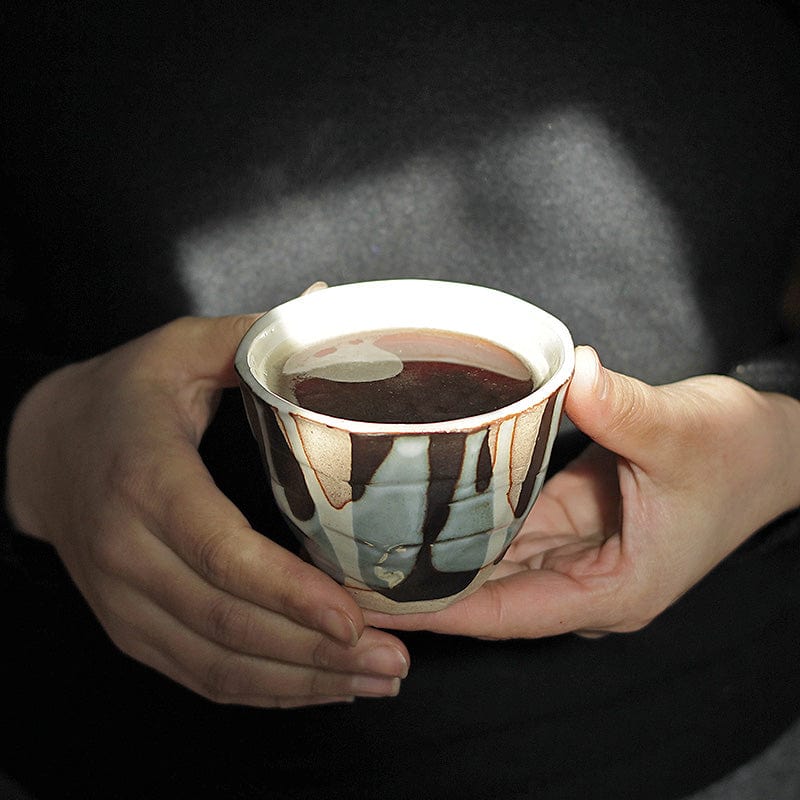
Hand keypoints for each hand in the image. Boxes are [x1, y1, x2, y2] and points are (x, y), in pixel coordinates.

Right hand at [6, 315, 408, 706]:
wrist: (45, 449)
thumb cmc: (125, 395)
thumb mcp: (180, 349)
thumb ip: (254, 335)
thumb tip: (331, 304)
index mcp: (145, 479)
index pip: (220, 551)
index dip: (288, 592)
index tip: (354, 616)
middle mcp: (126, 552)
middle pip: (226, 623)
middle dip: (315, 652)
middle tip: (393, 659)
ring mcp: (122, 599)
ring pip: (215, 665)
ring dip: (300, 684)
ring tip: (376, 681)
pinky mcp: (130, 626)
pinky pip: (197, 676)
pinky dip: (263, 691)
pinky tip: (319, 687)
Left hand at [365, 346, 799, 638]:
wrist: (768, 450)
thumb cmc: (738, 455)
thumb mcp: (686, 433)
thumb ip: (627, 411)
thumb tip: (576, 373)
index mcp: (611, 589)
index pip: (503, 613)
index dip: (436, 611)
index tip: (369, 603)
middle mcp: (583, 579)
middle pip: (485, 593)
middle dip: (418, 585)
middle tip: (341, 565)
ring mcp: (573, 549)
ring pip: (490, 558)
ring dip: (432, 552)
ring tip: (362, 538)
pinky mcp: (569, 517)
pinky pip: (506, 523)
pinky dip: (464, 518)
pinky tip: (417, 502)